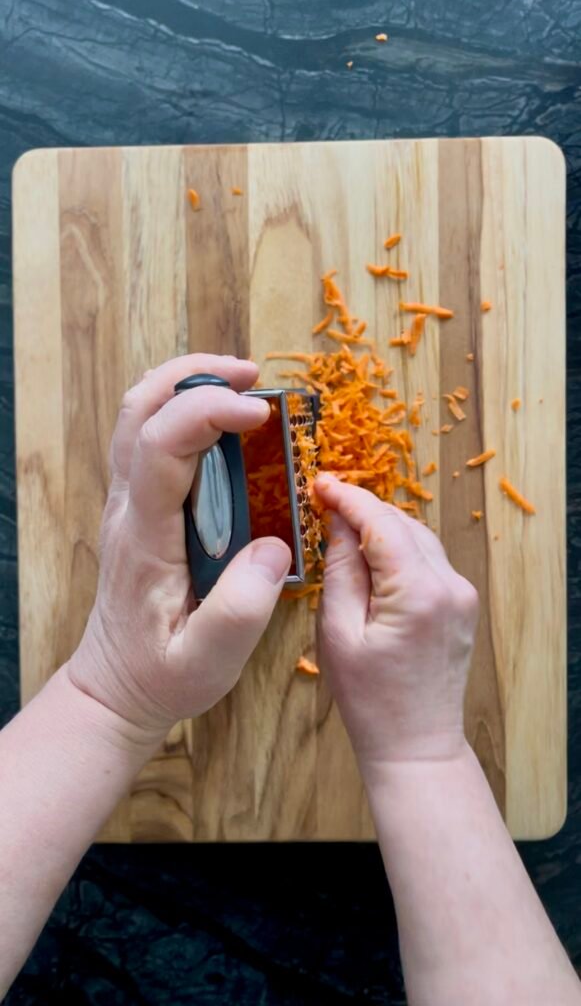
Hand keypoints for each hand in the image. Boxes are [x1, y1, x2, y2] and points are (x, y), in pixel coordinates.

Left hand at [67, 354, 290, 741]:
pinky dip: (183, 407)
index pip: (161, 446)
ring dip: (187, 384)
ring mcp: (127, 501)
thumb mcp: (207, 661)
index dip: (207, 413)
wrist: (115, 685)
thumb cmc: (161, 674)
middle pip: (139, 408)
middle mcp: (128, 506)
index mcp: (145, 536)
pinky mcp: (138, 504)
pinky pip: (149, 434)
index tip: (260, 415)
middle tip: (253, 378)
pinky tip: (224, 422)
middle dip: (195, 376)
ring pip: (138, 412)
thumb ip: (241, 609)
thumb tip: (273, 547)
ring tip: (242, 386)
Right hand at [315, 475, 477, 772]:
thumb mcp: (339, 632)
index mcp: (417, 592)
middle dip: (363, 510)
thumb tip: (339, 523)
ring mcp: (461, 594)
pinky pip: (428, 559)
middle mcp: (449, 585)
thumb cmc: (370, 700)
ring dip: (381, 528)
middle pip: (402, 523)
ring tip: (342, 531)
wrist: (415, 744)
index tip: (320, 482)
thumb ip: (341, 570)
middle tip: (323, 504)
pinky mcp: (462, 603)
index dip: (348, 497)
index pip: (381, 522)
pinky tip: (372, 558)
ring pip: (417, 537)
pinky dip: (399, 549)